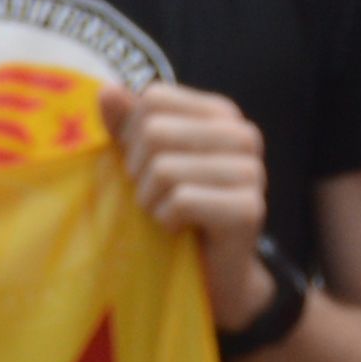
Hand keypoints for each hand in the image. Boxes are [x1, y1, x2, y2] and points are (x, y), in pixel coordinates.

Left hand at [103, 85, 276, 315]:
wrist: (212, 270)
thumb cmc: (173, 205)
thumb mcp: (142, 158)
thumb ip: (126, 123)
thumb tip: (107, 91)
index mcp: (221, 113)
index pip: (154, 98)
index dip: (132, 133)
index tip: (144, 163)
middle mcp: (244, 134)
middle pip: (155, 130)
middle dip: (138, 169)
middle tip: (155, 194)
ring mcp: (253, 171)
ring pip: (165, 168)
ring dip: (150, 199)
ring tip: (167, 212)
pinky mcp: (249, 209)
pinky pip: (181, 201)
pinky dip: (166, 219)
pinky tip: (180, 228)